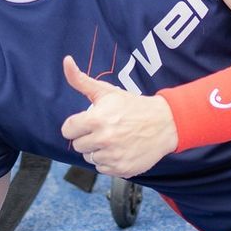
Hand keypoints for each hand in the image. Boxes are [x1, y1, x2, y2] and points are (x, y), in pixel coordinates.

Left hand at [59, 56, 177, 178]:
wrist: (164, 123)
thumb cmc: (132, 106)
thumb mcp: (106, 91)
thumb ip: (81, 80)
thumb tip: (66, 61)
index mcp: (95, 120)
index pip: (67, 130)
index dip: (76, 126)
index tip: (87, 122)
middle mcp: (103, 140)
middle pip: (78, 146)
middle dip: (87, 137)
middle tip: (104, 130)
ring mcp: (113, 156)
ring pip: (90, 158)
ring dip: (98, 150)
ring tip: (113, 140)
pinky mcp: (122, 169)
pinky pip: (103, 169)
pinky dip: (109, 162)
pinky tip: (120, 150)